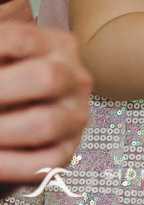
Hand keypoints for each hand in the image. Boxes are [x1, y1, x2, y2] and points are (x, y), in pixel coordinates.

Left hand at [0, 24, 91, 185]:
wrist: (13, 119)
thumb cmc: (6, 85)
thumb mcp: (6, 61)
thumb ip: (0, 55)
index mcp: (58, 46)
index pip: (19, 40)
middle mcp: (75, 79)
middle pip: (44, 78)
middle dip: (1, 90)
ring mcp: (75, 117)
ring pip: (44, 124)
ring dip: (2, 130)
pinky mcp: (65, 153)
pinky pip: (39, 165)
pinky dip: (6, 164)